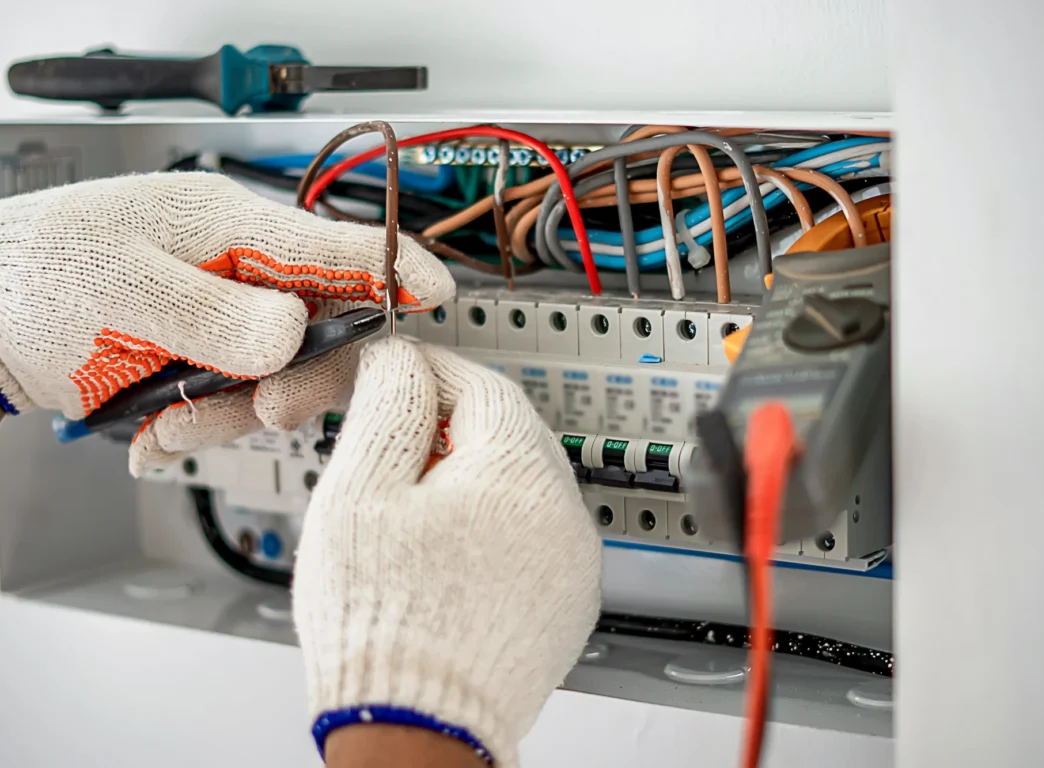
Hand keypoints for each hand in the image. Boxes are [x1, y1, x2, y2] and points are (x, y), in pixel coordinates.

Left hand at [0, 172, 452, 474]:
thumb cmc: (28, 280)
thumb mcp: (119, 293)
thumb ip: (212, 314)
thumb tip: (295, 331)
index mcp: (225, 226)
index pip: (332, 243)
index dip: (391, 269)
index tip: (435, 292)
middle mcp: (237, 269)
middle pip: (323, 322)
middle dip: (301, 376)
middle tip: (268, 408)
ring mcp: (222, 315)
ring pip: (281, 373)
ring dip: (233, 413)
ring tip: (173, 427)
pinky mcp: (203, 355)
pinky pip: (235, 397)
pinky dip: (200, 426)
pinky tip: (157, 432)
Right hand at [292, 339, 601, 765]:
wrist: (416, 730)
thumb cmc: (385, 621)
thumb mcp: (363, 487)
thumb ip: (389, 406)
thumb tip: (402, 362)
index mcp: (521, 471)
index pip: (481, 385)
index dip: (430, 373)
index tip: (395, 373)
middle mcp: (564, 512)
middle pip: (507, 434)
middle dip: (447, 428)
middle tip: (390, 443)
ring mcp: (573, 562)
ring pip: (520, 487)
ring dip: (469, 479)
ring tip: (407, 512)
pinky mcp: (567, 603)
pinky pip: (532, 537)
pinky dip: (491, 528)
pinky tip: (444, 555)